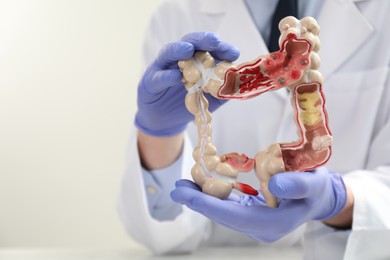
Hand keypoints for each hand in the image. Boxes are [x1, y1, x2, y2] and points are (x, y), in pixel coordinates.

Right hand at [135, 32, 239, 136]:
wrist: (166, 121)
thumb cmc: (188, 104)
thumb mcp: (210, 99)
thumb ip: (222, 91)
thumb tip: (240, 85)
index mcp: (196, 61)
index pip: (209, 48)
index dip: (221, 48)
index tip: (233, 53)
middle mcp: (179, 60)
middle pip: (190, 43)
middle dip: (202, 41)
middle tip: (214, 41)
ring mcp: (163, 68)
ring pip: (169, 54)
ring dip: (178, 50)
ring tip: (188, 49)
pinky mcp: (150, 82)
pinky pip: (158, 77)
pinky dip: (166, 76)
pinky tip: (174, 76)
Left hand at [170, 167, 347, 242]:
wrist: (320, 197)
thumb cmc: (317, 189)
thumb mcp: (314, 184)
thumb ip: (298, 185)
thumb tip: (274, 184)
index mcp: (274, 224)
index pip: (236, 216)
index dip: (211, 206)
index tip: (189, 196)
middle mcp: (260, 228)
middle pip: (225, 215)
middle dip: (200, 202)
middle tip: (177, 189)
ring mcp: (255, 222)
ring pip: (224, 211)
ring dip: (203, 198)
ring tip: (183, 185)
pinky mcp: (252, 213)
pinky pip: (229, 205)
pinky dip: (214, 195)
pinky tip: (201, 185)